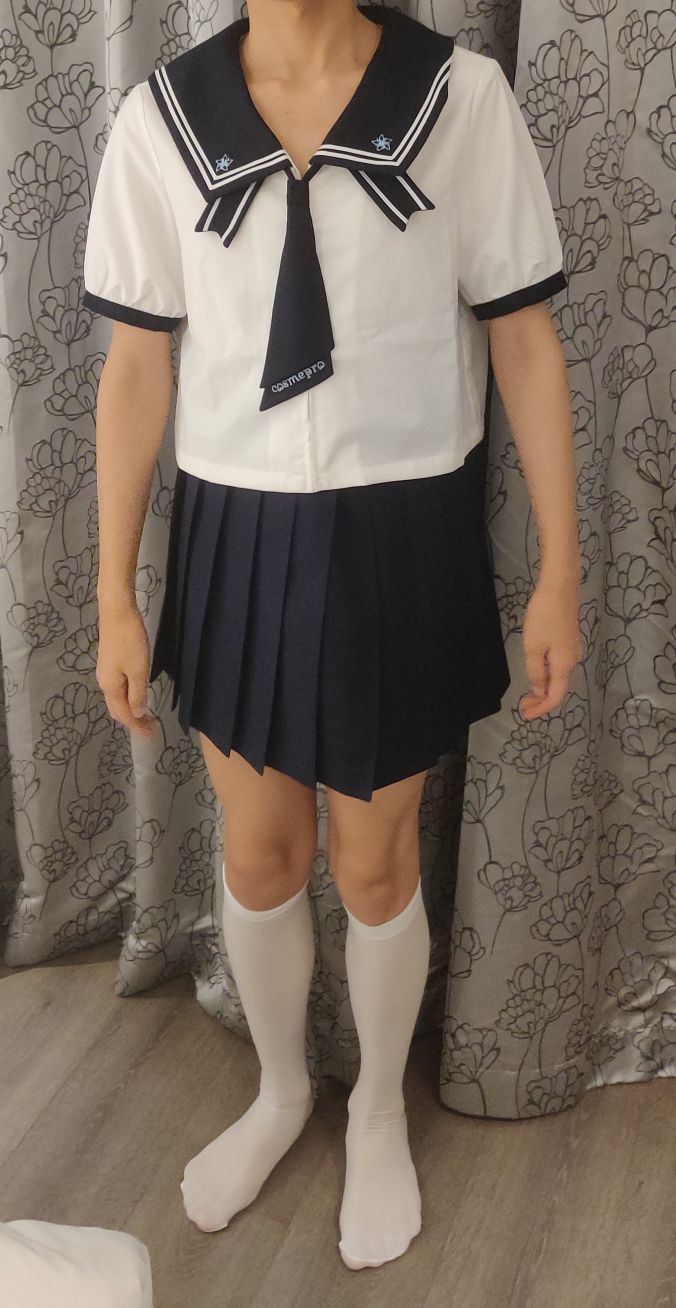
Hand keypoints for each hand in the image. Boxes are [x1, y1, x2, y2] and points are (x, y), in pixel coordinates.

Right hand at [96, 599, 157, 738]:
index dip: (137, 726)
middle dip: (132, 721)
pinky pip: (117, 688)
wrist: (116, 612)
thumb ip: (137, 694)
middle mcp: (104, 682)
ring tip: (144, 717)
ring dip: (130, 710)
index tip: (151, 735)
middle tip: (150, 729)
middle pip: (117, 709)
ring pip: (116, 699)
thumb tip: (136, 715)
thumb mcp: (138, 670)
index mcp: (110, 687)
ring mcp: (105, 671)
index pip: (124, 714)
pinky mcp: (110, 662)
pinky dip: (127, 697)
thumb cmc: (129, 641)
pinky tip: (136, 695)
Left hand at [518, 578, 581, 719]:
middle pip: (558, 689)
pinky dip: (547, 676)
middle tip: (521, 705)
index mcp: (564, 665)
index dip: (541, 709)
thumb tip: (540, 692)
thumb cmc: (544, 617)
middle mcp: (572, 661)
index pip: (555, 697)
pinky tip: (536, 674)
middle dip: (540, 701)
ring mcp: (572, 650)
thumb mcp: (534, 647)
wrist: (560, 588)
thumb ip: (536, 672)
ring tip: (526, 694)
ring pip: (558, 678)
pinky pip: (558, 666)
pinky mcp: (568, 640)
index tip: (524, 715)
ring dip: (543, 689)